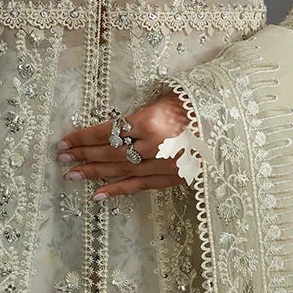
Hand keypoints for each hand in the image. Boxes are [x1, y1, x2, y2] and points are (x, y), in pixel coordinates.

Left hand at [55, 89, 195, 199]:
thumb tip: (112, 125)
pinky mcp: (173, 179)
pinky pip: (140, 186)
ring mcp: (164, 165)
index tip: (64, 140)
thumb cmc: (195, 102)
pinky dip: (118, 190)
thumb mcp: (165, 97)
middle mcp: (154, 145)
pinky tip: (97, 195)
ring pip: (120, 170)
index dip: (83, 137)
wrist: (232, 120)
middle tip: (60, 157)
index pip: (107, 131)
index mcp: (150, 120)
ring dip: (93, 173)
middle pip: (109, 153)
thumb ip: (139, 112)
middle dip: (82, 155)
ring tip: (70, 174)